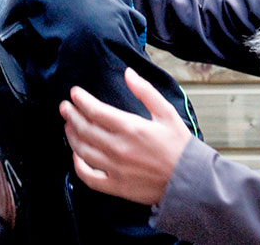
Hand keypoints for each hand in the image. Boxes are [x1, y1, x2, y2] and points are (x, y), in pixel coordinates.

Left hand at [58, 68, 191, 205]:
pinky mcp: (117, 187)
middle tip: (65, 106)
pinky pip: (89, 177)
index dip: (80, 99)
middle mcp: (119, 149)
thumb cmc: (181, 148)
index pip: (94, 110)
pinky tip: (76, 154)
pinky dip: (77, 165)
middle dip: (71, 114)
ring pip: (82, 150)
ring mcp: (116, 169)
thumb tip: (128, 73)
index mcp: (131, 128)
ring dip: (71, 135)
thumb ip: (145, 91)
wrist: (194, 183)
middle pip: (84, 128)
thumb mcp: (167, 113)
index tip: (74, 93)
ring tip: (68, 125)